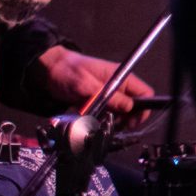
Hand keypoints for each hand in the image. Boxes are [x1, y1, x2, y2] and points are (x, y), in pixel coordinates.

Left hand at [33, 46, 155, 120]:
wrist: (50, 70)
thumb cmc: (68, 72)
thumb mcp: (86, 85)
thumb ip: (108, 96)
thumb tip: (129, 107)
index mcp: (122, 76)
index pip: (145, 93)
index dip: (142, 109)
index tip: (131, 122)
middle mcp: (118, 85)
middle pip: (134, 105)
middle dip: (126, 118)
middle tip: (112, 126)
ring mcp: (109, 93)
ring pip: (120, 112)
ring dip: (112, 120)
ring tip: (99, 123)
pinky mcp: (99, 100)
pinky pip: (107, 113)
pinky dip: (101, 119)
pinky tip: (91, 121)